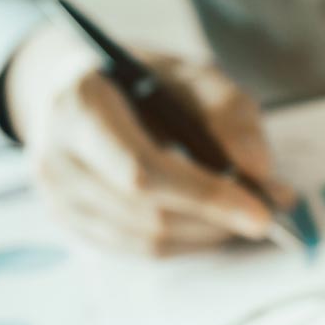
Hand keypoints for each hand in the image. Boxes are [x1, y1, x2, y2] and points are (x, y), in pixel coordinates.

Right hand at [4, 22, 290, 255]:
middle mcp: (55, 156)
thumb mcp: (190, 74)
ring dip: (207, 235)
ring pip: (145, 240)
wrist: (78, 89)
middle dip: (217, 219)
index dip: (205, 196)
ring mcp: (55, 195)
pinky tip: (209, 222)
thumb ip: (229, 114)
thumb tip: (260, 171)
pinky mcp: (68, 222)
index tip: (262, 211)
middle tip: (270, 212)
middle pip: (146, 212)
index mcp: (81, 105)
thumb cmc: (141, 80)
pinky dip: (185, 242)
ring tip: (243, 212)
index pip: (142, 169)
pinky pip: (136, 250)